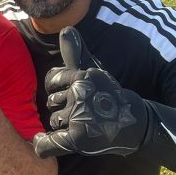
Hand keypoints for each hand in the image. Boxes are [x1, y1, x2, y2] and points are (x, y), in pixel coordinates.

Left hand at [32, 27, 148, 157]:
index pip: (51, 81)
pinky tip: (40, 142)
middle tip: (81, 112)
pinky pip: (50, 143)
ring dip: (62, 125)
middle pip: (51, 102)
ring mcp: (79, 116)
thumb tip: (65, 28)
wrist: (135, 123)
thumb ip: (76, 52)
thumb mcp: (94, 71)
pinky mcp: (79, 138)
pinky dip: (43, 146)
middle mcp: (80, 93)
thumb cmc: (109, 94)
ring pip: (53, 120)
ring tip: (81, 124)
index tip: (71, 94)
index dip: (58, 89)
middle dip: (62, 108)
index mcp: (81, 77)